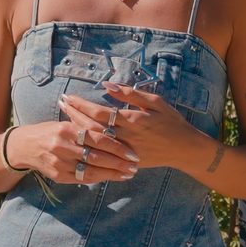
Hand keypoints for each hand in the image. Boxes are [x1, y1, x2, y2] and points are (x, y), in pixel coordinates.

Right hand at [17, 115, 138, 183]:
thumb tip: (115, 130)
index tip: (133, 153)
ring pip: (91, 170)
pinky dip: (99, 178)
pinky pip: (82, 179)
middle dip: (118, 162)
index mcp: (67, 128)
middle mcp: (62, 145)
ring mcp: (59, 162)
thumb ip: (87, 128)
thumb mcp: (67, 123)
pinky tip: (111, 177)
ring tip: (128, 173)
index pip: (98, 138)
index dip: (117, 147)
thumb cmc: (51, 131)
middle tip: (135, 165)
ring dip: (112, 173)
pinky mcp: (57, 175)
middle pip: (96, 156)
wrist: (24, 146)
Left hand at [60, 81, 205, 173]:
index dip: (81, 105)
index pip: (99, 112)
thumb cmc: (172, 122)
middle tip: (60, 103)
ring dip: (78, 129)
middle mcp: (126, 137)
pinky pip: (103, 155)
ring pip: (95, 142)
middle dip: (74, 115)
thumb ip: (130, 94)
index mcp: (133, 120)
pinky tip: (79, 139)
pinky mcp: (127, 162)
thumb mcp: (155, 102)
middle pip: (92, 127)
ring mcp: (125, 151)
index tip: (68, 96)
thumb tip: (107, 84)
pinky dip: (89, 146)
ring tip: (65, 118)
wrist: (185, 149)